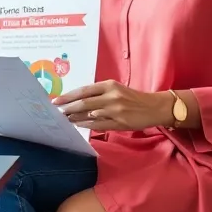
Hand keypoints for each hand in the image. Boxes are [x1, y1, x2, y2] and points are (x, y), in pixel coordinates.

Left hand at [52, 80, 174, 131]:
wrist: (155, 107)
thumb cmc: (133, 98)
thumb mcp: (116, 89)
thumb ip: (99, 93)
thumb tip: (77, 100)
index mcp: (109, 85)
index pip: (84, 90)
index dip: (68, 96)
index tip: (56, 100)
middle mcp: (111, 96)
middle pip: (84, 102)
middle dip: (68, 107)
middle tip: (57, 111)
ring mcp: (115, 111)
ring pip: (89, 114)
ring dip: (75, 117)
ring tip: (66, 119)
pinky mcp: (120, 123)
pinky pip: (99, 125)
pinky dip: (87, 125)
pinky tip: (79, 125)